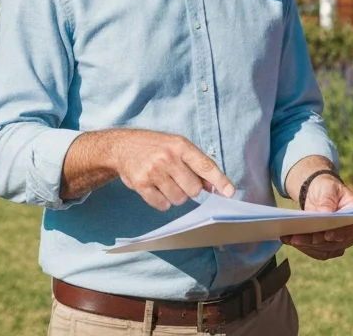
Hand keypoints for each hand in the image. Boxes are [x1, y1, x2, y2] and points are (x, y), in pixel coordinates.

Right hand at [109, 130, 234, 210]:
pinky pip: (162, 205)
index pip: (205, 166)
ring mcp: (153, 171)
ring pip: (179, 199)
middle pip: (193, 189)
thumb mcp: (177, 146)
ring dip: (176, 196)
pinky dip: (163, 202)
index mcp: (180, 146)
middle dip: (190, 189)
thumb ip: (197, 165)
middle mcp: (168, 157)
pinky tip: (157, 189)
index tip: (230, 193)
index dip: (219, 180)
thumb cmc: (156, 147)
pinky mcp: (141, 184)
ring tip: (167, 183)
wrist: (123, 147)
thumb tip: (215, 186)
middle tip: (180, 180)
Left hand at [281, 175, 352, 259]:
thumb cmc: (326, 188)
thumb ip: (328, 202)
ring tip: (291, 239)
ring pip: (324, 250)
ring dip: (307, 246)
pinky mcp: (324, 244)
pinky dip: (303, 247)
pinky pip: (316, 251)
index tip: (327, 235)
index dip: (341, 235)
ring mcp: (336, 240)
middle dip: (316, 242)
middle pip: (336, 244)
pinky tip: (289, 240)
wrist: (318, 192)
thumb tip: (326, 215)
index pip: (352, 230)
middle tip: (299, 238)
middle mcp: (346, 231)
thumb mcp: (328, 189)